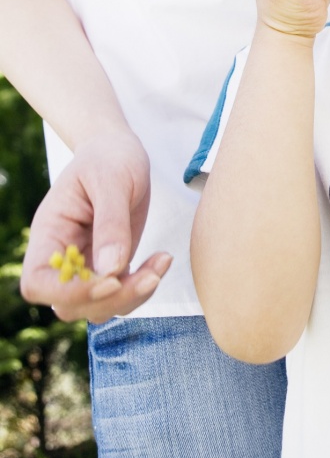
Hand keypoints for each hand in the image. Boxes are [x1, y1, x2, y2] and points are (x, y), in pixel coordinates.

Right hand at [20, 132, 171, 323]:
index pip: (38, 283)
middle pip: (70, 305)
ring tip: (162, 262)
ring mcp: (87, 264)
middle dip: (111, 299)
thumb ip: (111, 222)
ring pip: (98, 307)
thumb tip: (111, 268)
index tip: (109, 279)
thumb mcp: (111, 180)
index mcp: (50, 232)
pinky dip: (144, 285)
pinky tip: (163, 259)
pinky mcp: (111, 265)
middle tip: (149, 276)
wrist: (119, 150)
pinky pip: (122, 293)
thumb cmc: (109, 158)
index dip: (68, 293)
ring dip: (132, 296)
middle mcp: (63, 256)